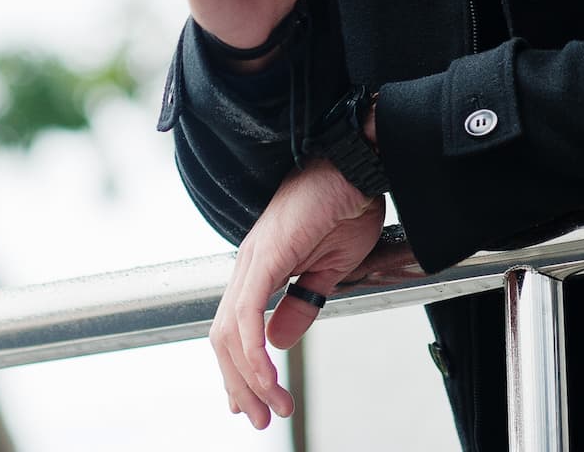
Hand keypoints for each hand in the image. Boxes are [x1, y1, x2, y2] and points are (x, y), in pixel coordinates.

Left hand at [210, 158, 386, 429]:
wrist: (358, 165)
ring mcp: (253, 258)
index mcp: (261, 267)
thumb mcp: (328, 271)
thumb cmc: (346, 204)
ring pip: (231, 331)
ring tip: (272, 406)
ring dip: (248, 376)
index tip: (251, 402)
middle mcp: (249, 263)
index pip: (235, 328)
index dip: (238, 370)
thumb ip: (302, 304)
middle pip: (225, 337)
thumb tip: (278, 341)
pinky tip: (266, 373)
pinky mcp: (266, 254)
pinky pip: (249, 311)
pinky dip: (252, 349)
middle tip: (258, 419)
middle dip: (239, 385)